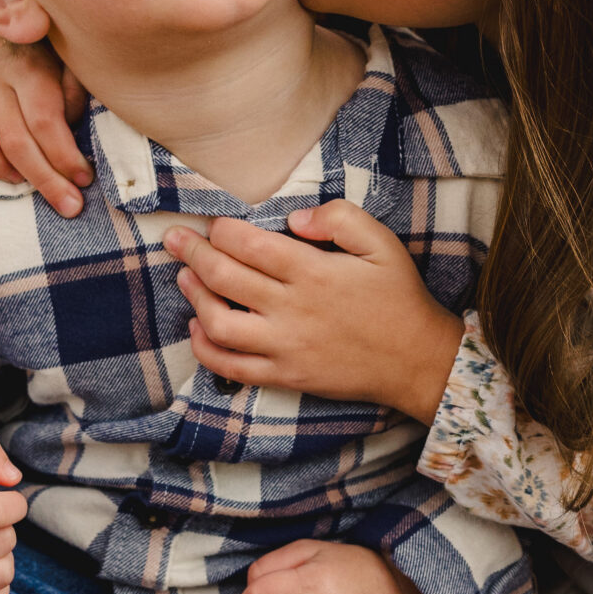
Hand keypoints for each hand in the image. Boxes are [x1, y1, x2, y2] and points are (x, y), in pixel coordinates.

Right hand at [0, 39, 91, 216]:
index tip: (84, 180)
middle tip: (68, 204)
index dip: (65, 157)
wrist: (24, 40)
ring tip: (19, 181)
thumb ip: (77, 99)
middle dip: (44, 178)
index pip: (44, 120)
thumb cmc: (58, 73)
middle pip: (12, 137)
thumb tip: (69, 137)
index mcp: (29, 68)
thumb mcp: (77, 76)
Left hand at [166, 202, 464, 421]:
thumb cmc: (399, 297)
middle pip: (225, 277)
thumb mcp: (382, 243)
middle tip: (175, 239)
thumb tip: (294, 217)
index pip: (250, 245)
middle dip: (192, 253)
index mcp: (314, 272)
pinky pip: (233, 367)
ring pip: (220, 323)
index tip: (212, 224)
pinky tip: (198, 329)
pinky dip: (207, 349)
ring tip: (185, 278)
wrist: (417, 361)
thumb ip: (340, 218)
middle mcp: (293, 309)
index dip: (222, 230)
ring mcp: (286, 346)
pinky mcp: (286, 375)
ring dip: (195, 298)